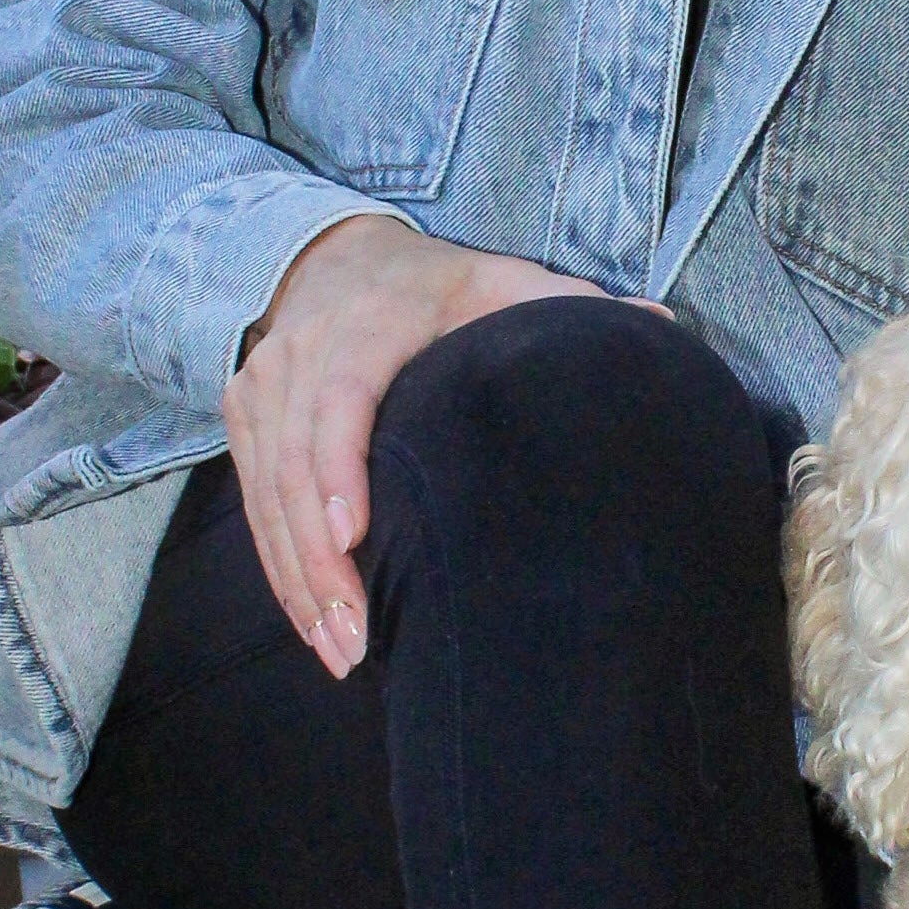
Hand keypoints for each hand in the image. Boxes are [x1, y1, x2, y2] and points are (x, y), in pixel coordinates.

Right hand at [226, 216, 606, 673]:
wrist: (330, 256)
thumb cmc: (436, 287)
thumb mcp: (502, 282)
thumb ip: (572, 307)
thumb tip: (666, 331)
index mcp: (365, 322)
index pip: (339, 398)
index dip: (336, 468)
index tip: (352, 535)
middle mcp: (300, 353)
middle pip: (292, 466)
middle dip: (319, 562)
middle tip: (357, 639)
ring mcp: (261, 388)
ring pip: (266, 497)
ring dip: (298, 582)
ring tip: (340, 652)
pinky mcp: (242, 418)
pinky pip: (254, 504)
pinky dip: (281, 568)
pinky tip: (315, 624)